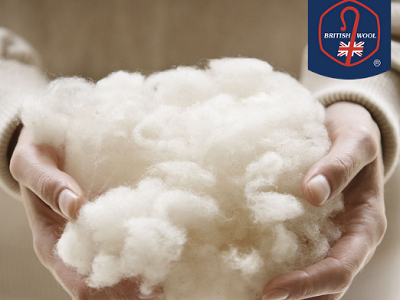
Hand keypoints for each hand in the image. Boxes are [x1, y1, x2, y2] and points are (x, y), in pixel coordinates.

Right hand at [10, 128, 160, 298]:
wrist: (49, 144)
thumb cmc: (37, 156)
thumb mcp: (32, 163)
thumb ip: (48, 184)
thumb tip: (76, 206)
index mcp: (52, 243)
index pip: (80, 283)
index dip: (111, 293)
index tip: (141, 293)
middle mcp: (77, 245)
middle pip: (106, 283)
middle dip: (133, 290)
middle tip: (163, 288)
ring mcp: (96, 233)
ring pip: (121, 263)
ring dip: (145, 272)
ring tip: (172, 275)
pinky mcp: (111, 218)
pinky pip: (129, 237)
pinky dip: (148, 245)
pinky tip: (169, 246)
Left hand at [261, 102, 386, 299]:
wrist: (344, 128)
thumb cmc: (353, 135)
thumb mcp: (354, 141)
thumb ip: (339, 165)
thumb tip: (313, 193)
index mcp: (365, 226)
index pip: (340, 269)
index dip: (308, 284)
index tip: (272, 291)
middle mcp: (346, 239)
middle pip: (324, 285)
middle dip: (293, 298)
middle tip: (250, 298)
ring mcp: (326, 234)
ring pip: (308, 274)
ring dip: (284, 289)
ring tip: (243, 290)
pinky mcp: (307, 225)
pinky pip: (293, 251)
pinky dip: (274, 263)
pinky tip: (245, 261)